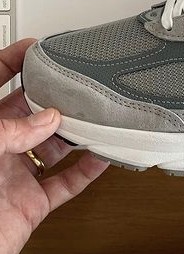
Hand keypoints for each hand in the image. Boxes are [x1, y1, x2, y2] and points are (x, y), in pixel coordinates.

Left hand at [0, 39, 108, 253]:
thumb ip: (11, 130)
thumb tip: (47, 120)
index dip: (11, 63)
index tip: (36, 48)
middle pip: (28, 114)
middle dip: (52, 99)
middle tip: (75, 86)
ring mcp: (13, 177)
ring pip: (51, 146)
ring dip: (74, 133)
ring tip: (96, 117)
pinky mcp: (32, 205)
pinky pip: (65, 183)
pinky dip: (87, 170)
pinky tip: (102, 155)